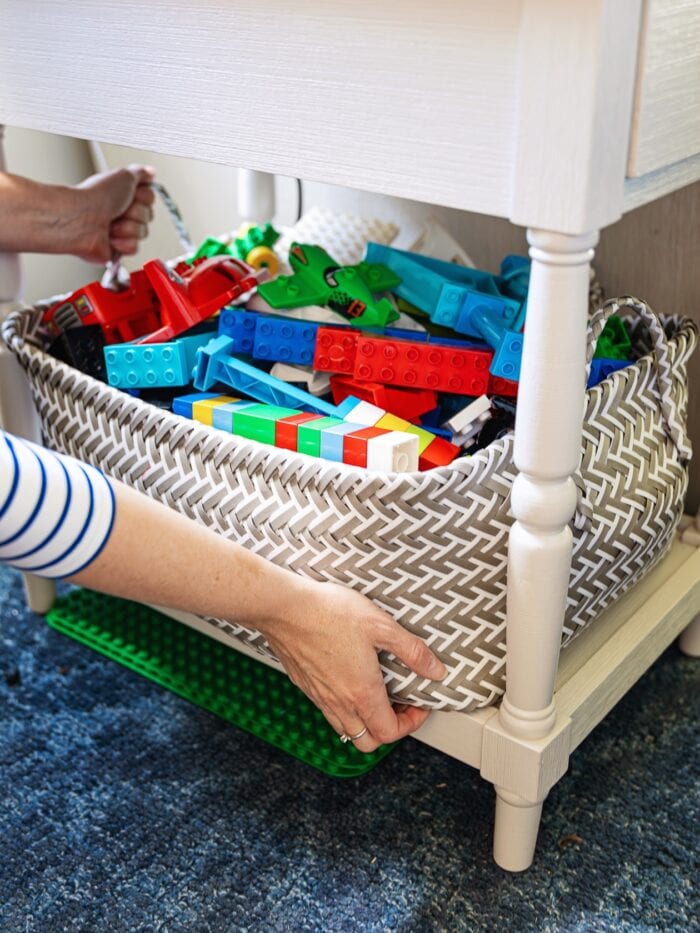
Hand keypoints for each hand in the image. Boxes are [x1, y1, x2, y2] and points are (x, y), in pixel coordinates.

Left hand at [73, 165, 155, 262]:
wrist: (82, 219)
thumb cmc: (97, 197)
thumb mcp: (124, 175)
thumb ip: (141, 174)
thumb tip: (151, 173)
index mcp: (122, 194)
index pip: (149, 198)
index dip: (144, 197)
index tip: (133, 193)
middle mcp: (121, 211)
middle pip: (148, 216)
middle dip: (136, 213)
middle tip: (120, 209)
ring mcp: (119, 231)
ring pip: (142, 232)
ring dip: (128, 227)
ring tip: (111, 224)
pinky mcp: (117, 248)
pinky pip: (134, 247)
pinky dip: (123, 242)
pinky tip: (111, 237)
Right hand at [258, 580, 446, 752]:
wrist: (283, 608)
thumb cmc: (329, 612)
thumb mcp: (381, 625)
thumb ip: (412, 651)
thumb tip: (435, 670)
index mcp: (361, 692)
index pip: (389, 732)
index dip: (410, 724)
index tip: (416, 704)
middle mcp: (339, 702)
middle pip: (367, 741)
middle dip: (387, 730)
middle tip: (397, 704)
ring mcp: (319, 696)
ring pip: (345, 729)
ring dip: (364, 720)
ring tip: (375, 694)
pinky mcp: (305, 685)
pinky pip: (327, 711)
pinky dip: (343, 708)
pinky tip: (348, 679)